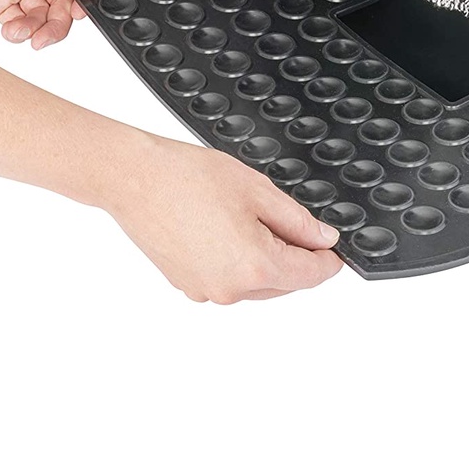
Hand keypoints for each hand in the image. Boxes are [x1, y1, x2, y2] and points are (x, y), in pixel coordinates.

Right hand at [104, 137, 342, 302]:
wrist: (134, 177)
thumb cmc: (186, 177)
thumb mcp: (256, 189)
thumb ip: (297, 221)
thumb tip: (323, 239)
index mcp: (254, 265)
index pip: (310, 275)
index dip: (328, 260)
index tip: (334, 249)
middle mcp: (230, 290)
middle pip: (284, 283)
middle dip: (295, 257)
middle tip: (289, 220)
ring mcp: (206, 292)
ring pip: (255, 285)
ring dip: (264, 261)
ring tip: (246, 216)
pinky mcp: (187, 286)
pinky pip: (227, 281)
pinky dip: (236, 263)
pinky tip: (223, 228)